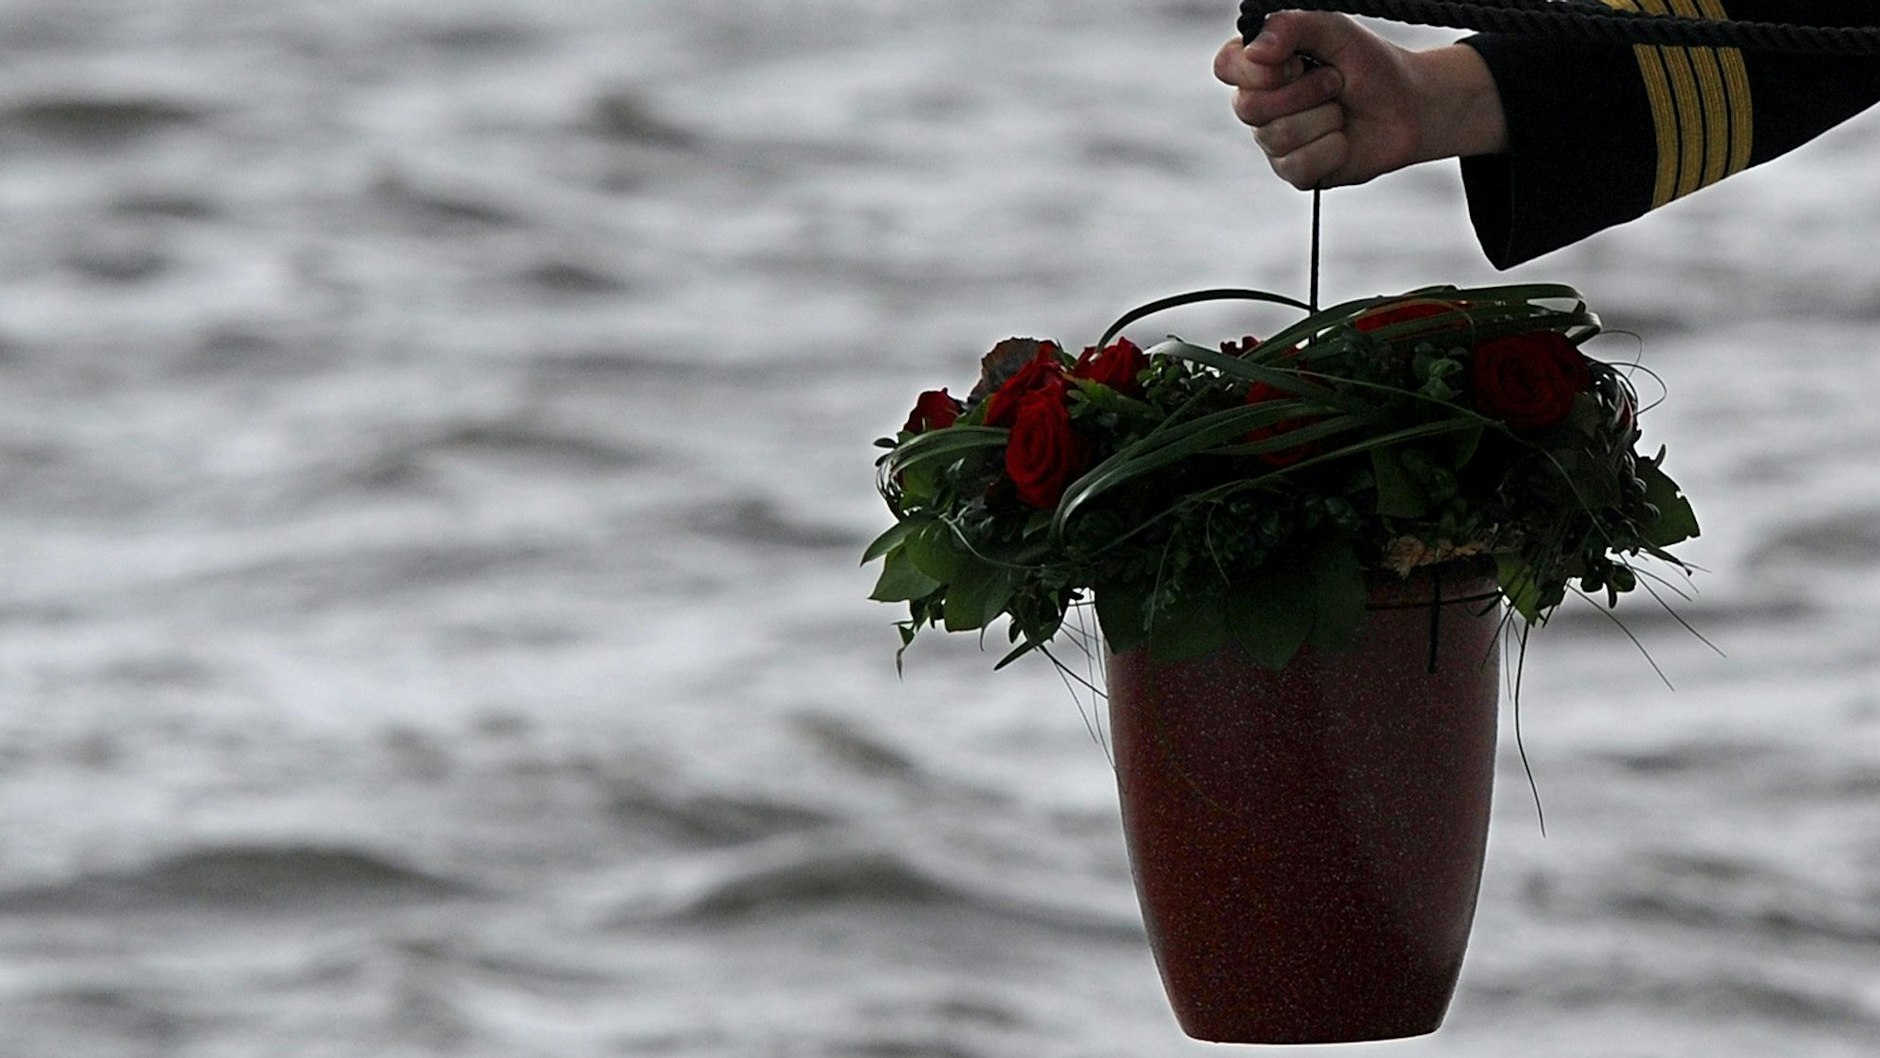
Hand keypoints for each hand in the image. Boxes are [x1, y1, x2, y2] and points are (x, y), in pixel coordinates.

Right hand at [1213, 12, 1507, 189]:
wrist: (1409, 106)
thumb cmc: (1369, 66)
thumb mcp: (1334, 31)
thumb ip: (1291, 27)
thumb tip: (1255, 51)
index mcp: (1261, 67)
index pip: (1226, 67)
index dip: (1257, 70)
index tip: (1296, 62)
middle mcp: (1260, 105)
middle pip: (1250, 107)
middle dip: (1305, 92)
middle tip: (1335, 82)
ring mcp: (1274, 142)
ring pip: (1279, 136)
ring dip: (1325, 118)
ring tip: (1342, 110)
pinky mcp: (1296, 172)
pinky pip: (1299, 165)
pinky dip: (1333, 148)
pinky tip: (1343, 139)